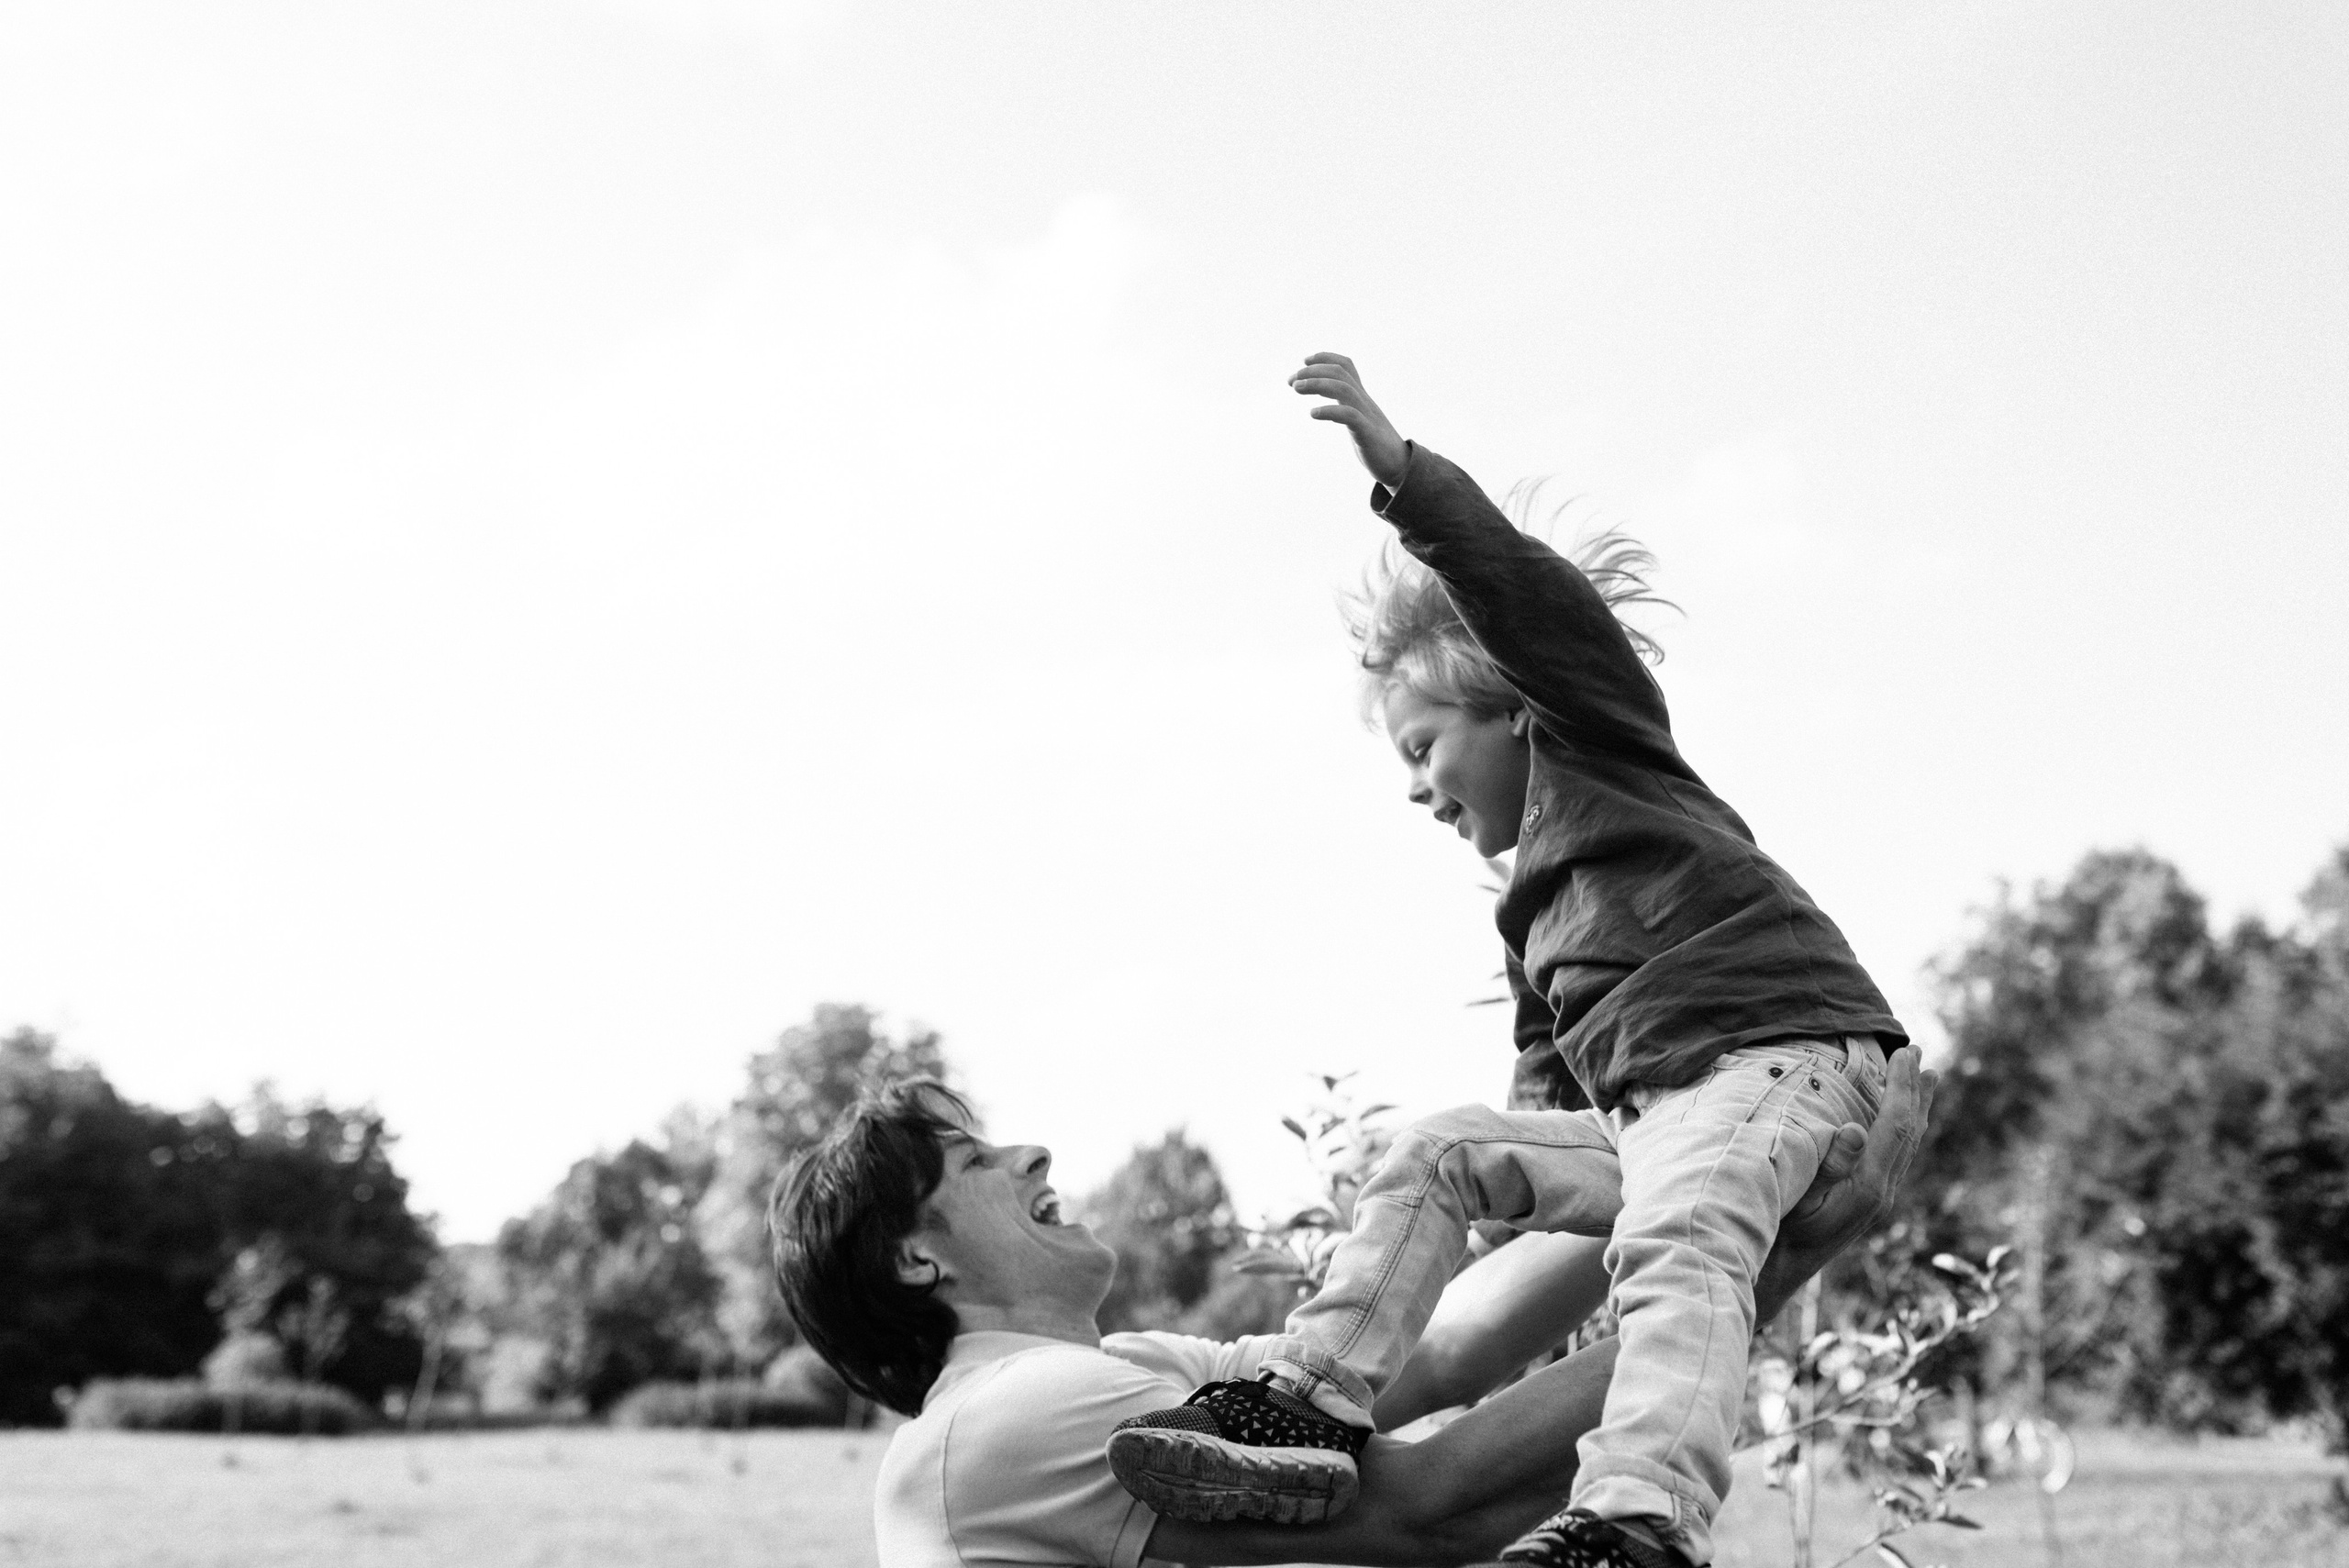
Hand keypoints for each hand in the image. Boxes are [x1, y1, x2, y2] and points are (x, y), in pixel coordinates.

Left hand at [1289, 353, 1410, 486]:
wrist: (1399, 466)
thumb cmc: (1375, 445)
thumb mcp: (1358, 421)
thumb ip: (1345, 409)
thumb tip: (1327, 407)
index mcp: (1361, 397)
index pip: (1346, 366)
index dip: (1325, 358)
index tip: (1304, 361)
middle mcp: (1364, 401)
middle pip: (1340, 373)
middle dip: (1313, 371)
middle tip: (1291, 381)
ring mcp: (1366, 416)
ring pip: (1343, 389)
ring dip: (1317, 384)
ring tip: (1296, 389)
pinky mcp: (1367, 434)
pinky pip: (1350, 416)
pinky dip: (1329, 411)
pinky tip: (1313, 413)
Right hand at [1759, 1046, 1936, 1312]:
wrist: (1774, 1277)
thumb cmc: (1775, 1232)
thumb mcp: (1797, 1198)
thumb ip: (1828, 1166)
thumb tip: (1859, 1129)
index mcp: (1868, 1185)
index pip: (1895, 1125)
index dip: (1902, 1086)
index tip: (1907, 1052)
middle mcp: (1880, 1191)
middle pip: (1908, 1132)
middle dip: (1915, 1092)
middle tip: (1921, 1056)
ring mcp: (1875, 1199)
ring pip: (1903, 1145)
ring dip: (1912, 1109)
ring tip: (1921, 1082)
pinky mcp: (1865, 1203)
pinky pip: (1892, 1156)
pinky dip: (1898, 1129)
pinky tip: (1889, 1123)